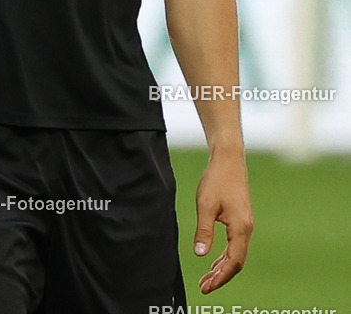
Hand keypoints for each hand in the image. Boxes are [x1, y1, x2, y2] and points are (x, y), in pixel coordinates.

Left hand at [194, 151, 253, 292]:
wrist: (228, 159)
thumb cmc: (217, 179)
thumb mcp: (205, 205)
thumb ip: (204, 231)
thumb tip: (200, 255)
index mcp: (241, 228)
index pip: (234, 262)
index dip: (220, 277)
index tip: (206, 287)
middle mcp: (246, 229)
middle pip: (236, 262)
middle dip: (221, 276)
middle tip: (204, 286)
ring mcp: (245, 225)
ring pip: (236, 254)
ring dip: (222, 267)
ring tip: (206, 278)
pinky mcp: (240, 220)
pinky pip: (235, 245)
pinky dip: (224, 256)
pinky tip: (214, 260)